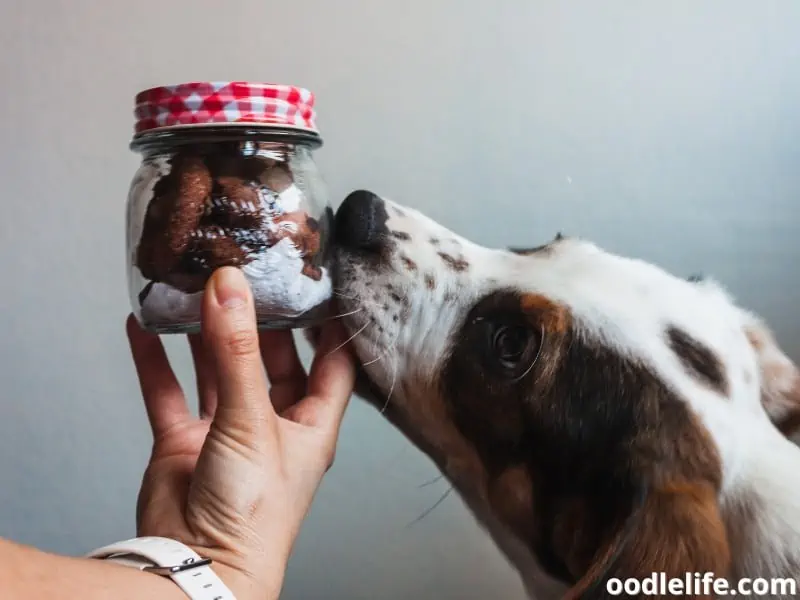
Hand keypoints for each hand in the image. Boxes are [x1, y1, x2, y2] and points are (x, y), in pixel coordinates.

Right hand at [126, 267, 354, 599]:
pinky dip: (156, 361)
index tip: (319, 283)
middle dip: (259, 321)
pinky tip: (144, 328)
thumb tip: (230, 290)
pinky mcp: (184, 443)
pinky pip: (168, 391)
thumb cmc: (252, 514)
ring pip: (218, 370)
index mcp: (311, 424)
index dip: (329, 324)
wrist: (199, 566)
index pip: (332, 362)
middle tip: (248, 277)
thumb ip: (237, 353)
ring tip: (197, 290)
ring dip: (206, 335)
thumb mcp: (252, 421)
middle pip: (271, 359)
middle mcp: (272, 424)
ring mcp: (226, 432)